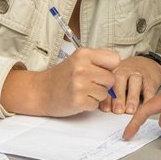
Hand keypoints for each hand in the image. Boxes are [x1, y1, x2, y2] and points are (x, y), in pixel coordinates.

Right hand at [1, 47, 119, 116]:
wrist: (41, 91)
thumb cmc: (62, 76)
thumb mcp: (78, 60)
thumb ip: (98, 61)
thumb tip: (120, 67)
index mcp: (84, 54)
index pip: (115, 59)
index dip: (110, 67)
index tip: (101, 70)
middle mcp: (82, 68)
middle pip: (111, 79)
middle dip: (103, 83)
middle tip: (89, 83)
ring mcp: (79, 85)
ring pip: (105, 93)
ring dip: (96, 95)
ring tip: (82, 91)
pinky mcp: (78, 101)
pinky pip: (96, 105)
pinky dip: (89, 104)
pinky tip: (78, 99)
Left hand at [99, 55, 160, 114]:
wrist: (147, 63)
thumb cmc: (127, 76)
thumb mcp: (116, 79)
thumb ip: (109, 92)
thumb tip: (103, 109)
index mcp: (114, 71)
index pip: (109, 83)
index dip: (107, 97)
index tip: (106, 109)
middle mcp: (126, 70)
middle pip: (120, 80)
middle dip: (118, 96)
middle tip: (117, 111)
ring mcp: (139, 73)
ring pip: (135, 82)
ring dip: (132, 97)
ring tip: (130, 110)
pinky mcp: (151, 79)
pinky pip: (149, 87)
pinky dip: (148, 98)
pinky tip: (144, 107)